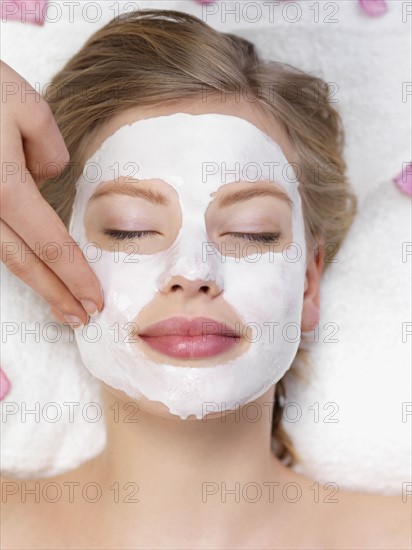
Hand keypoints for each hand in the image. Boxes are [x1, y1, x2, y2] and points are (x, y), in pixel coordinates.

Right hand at [1, 61, 102, 327]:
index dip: (75, 275)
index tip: (95, 298)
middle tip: (82, 317)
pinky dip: (11, 258)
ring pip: (1, 256)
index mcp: (2, 185)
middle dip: (56, 294)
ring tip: (59, 305)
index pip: (50, 242)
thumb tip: (46, 179)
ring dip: (33, 283)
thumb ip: (48, 151)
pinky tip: (28, 268)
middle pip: (24, 262)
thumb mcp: (25, 105)